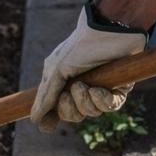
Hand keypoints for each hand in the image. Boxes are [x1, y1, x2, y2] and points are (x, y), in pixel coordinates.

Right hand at [29, 0, 147, 131]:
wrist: (106, 31)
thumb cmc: (79, 47)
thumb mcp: (56, 69)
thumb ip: (47, 95)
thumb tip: (35, 119)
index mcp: (66, 82)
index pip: (59, 110)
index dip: (54, 117)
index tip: (48, 125)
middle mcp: (84, 88)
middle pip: (74, 115)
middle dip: (69, 107)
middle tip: (70, 90)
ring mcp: (102, 88)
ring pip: (92, 112)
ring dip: (85, 100)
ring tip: (84, 83)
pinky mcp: (120, 88)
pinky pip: (110, 107)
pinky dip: (101, 100)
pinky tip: (98, 89)